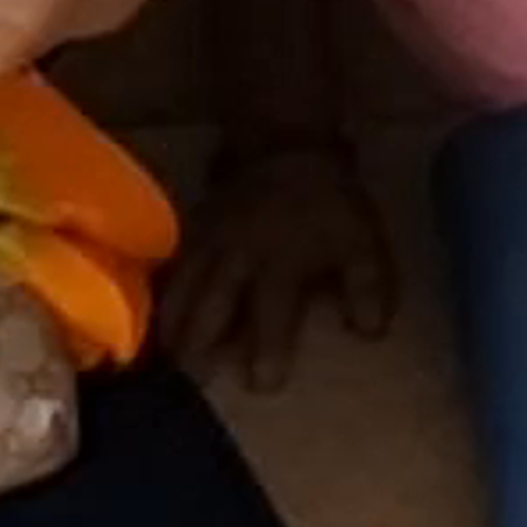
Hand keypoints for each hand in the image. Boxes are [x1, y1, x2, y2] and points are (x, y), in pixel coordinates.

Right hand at [164, 137, 397, 393]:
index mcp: (279, 262)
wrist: (287, 141)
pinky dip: (164, 290)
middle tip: (188, 385)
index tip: (260, 386)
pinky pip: (174, 263)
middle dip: (200, 345)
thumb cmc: (326, 200)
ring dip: (173, 323)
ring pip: (185, 285)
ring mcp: (211, 240)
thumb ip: (366, 285)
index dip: (268, 349)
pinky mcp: (195, 226)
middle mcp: (238, 256)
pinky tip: (155, 313)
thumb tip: (370, 332)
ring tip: (161, 359)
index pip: (272, 312)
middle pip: (213, 304)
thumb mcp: (360, 240)